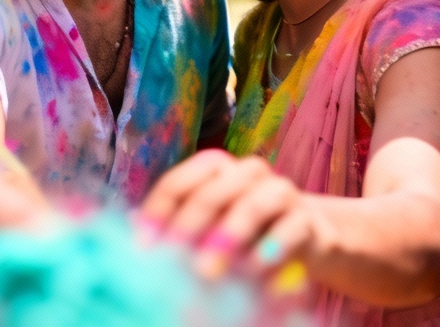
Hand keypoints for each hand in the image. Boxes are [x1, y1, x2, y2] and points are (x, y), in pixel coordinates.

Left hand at [140, 150, 314, 279]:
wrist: (309, 236)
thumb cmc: (246, 231)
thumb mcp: (209, 228)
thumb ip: (176, 227)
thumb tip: (130, 236)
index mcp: (214, 168)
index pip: (177, 182)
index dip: (157, 213)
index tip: (142, 246)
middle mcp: (245, 172)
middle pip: (211, 193)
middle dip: (189, 228)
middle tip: (172, 261)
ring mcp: (280, 191)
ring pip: (253, 205)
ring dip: (228, 237)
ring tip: (208, 271)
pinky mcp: (308, 220)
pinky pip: (291, 231)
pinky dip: (272, 250)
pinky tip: (255, 272)